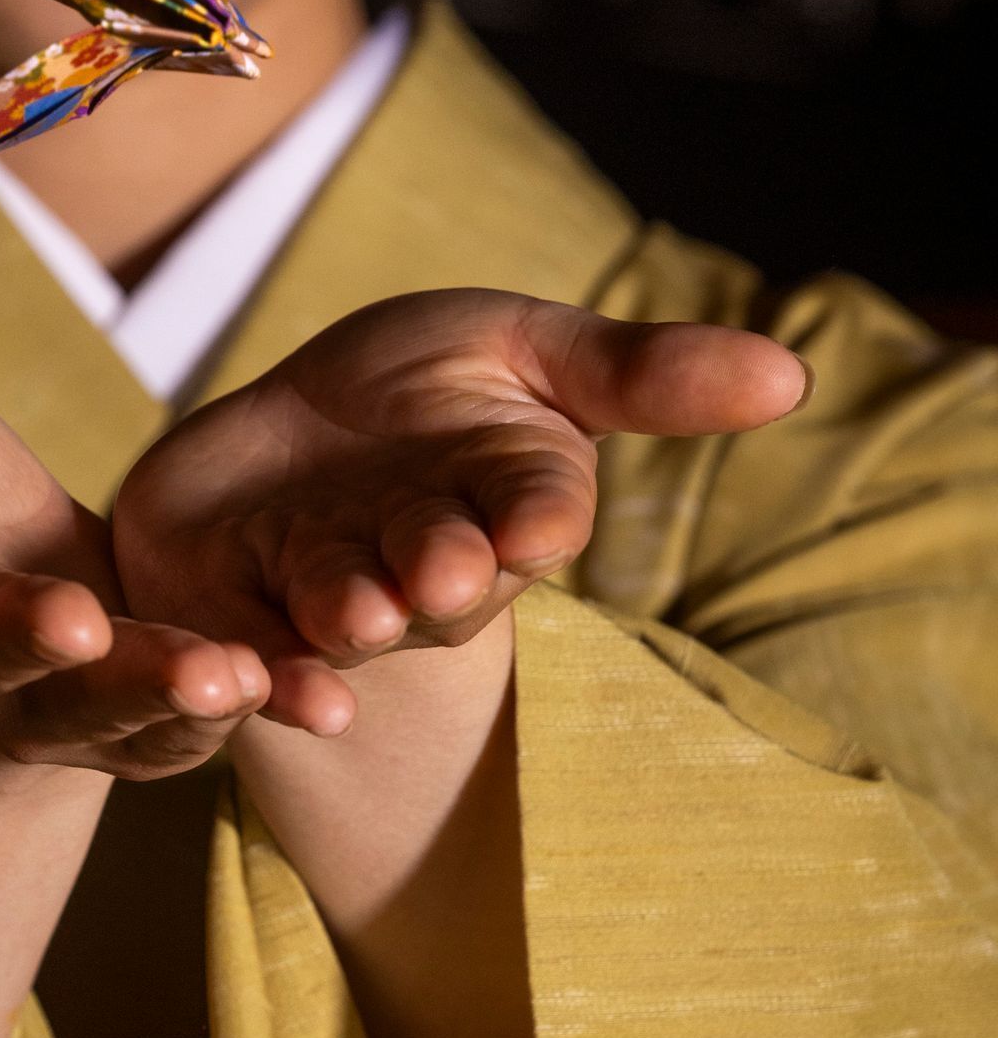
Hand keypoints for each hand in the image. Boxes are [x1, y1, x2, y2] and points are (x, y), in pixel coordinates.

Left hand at [113, 289, 807, 734]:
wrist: (268, 437)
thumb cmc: (414, 383)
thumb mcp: (521, 347)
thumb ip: (640, 373)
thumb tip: (792, 375)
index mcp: (509, 500)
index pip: (538, 510)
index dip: (536, 517)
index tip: (536, 522)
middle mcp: (431, 566)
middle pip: (445, 577)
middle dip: (442, 572)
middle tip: (437, 572)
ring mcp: (337, 599)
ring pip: (352, 620)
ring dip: (354, 621)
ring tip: (355, 612)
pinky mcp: (244, 622)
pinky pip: (261, 666)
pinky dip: (267, 684)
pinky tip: (261, 689)